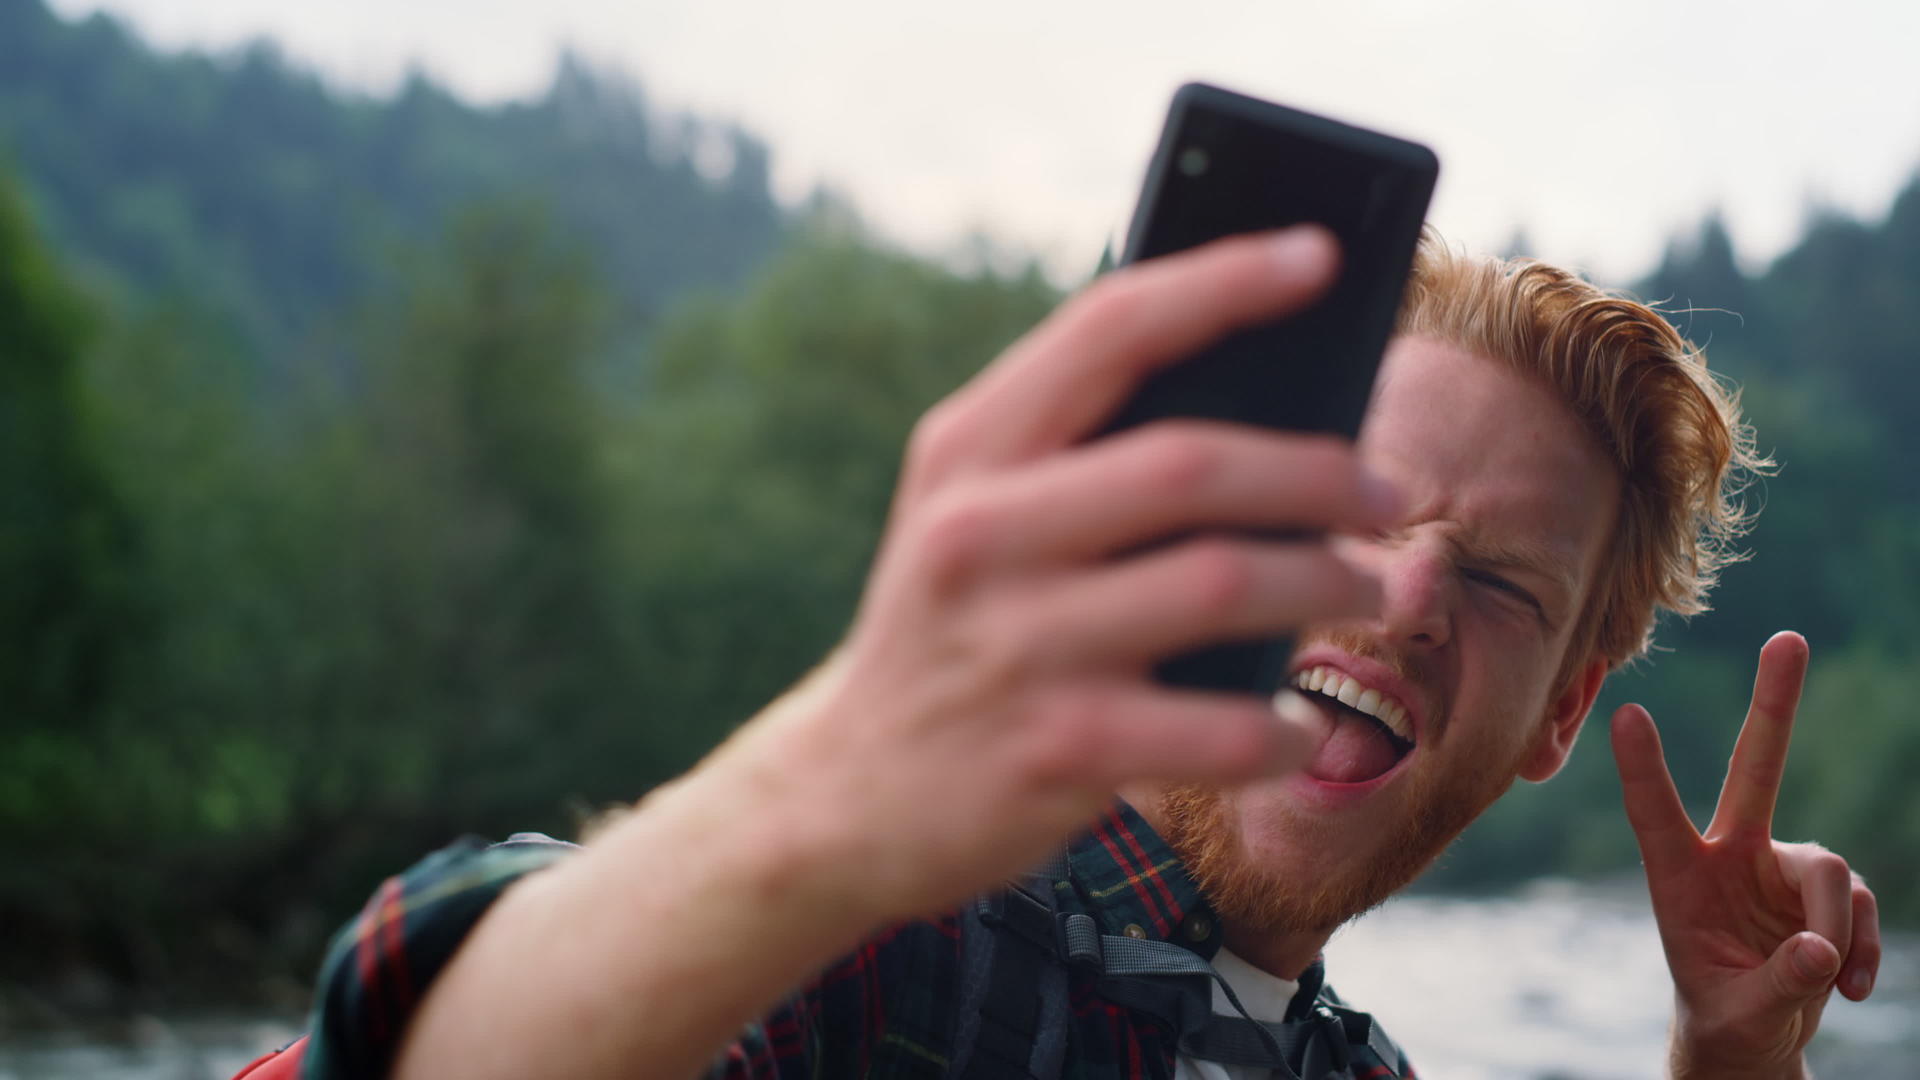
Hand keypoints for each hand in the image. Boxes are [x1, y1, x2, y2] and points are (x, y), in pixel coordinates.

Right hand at [699, 227, 1404, 923]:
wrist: (848, 794)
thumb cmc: (955, 629)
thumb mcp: (976, 518)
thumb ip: (1080, 454)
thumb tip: (1273, 404)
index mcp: (966, 451)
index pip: (1106, 330)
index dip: (1223, 281)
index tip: (1324, 252)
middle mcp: (979, 534)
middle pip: (1190, 465)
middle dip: (1317, 471)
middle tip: (1389, 492)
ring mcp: (1014, 645)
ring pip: (1223, 585)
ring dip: (1328, 585)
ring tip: (1369, 591)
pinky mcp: (1055, 751)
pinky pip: (1222, 727)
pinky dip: (1284, 727)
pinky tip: (1297, 727)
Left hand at [1611, 631, 1880, 1078]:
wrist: (1751, 1035)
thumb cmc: (1724, 1014)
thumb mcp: (1737, 1012)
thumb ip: (1777, 985)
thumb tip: (1819, 949)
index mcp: (1679, 878)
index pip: (1656, 816)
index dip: (1643, 769)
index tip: (1626, 715)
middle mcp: (1730, 856)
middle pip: (1755, 769)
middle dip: (1775, 705)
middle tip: (1789, 638)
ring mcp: (1779, 866)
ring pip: (1830, 870)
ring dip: (1839, 929)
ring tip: (1828, 980)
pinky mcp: (1823, 889)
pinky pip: (1858, 905)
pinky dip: (1861, 949)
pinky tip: (1849, 988)